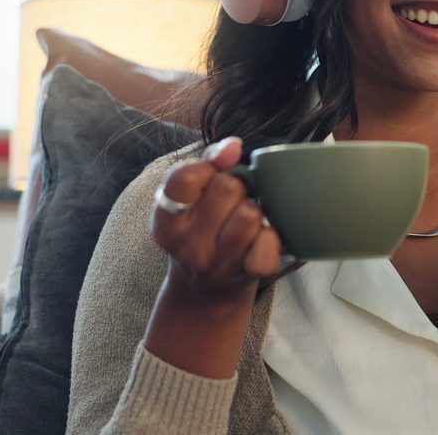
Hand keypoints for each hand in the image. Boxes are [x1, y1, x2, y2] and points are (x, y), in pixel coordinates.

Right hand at [151, 136, 282, 304]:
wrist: (206, 291)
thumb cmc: (202, 229)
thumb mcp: (191, 196)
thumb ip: (208, 161)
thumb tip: (232, 146)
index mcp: (166, 220)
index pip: (184, 178)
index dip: (207, 168)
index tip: (213, 175)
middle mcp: (186, 245)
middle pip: (227, 188)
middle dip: (237, 186)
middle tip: (233, 202)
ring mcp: (216, 264)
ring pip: (250, 214)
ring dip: (255, 211)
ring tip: (245, 220)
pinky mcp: (245, 276)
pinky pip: (267, 247)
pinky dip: (271, 239)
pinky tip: (262, 240)